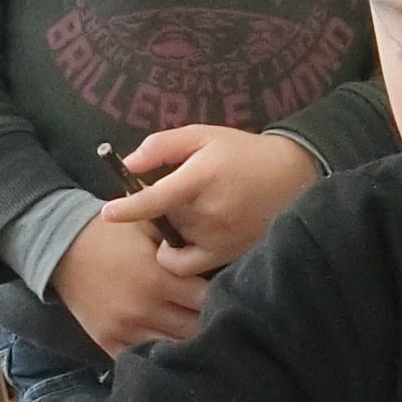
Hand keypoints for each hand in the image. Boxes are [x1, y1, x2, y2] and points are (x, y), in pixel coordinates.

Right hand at [53, 217, 207, 355]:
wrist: (61, 249)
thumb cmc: (109, 235)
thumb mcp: (147, 226)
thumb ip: (179, 241)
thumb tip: (213, 249)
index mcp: (158, 279)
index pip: (207, 300)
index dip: (220, 296)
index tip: (224, 292)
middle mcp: (144, 309)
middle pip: (194, 329)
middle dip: (206, 321)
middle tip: (214, 315)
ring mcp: (125, 329)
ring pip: (173, 349)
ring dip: (185, 341)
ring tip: (191, 330)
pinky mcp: (108, 341)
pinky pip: (142, 357)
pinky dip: (156, 353)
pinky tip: (164, 343)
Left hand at [99, 126, 316, 276]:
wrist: (292, 176)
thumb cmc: (241, 153)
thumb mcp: (202, 136)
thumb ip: (162, 146)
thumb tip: (129, 163)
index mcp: (201, 178)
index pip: (156, 200)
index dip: (129, 209)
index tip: (108, 214)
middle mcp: (210, 213)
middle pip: (162, 221)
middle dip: (159, 212)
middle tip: (174, 197)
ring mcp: (219, 238)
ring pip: (173, 241)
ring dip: (172, 230)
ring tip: (193, 211)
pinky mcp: (227, 255)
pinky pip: (187, 265)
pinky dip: (179, 255)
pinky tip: (189, 237)